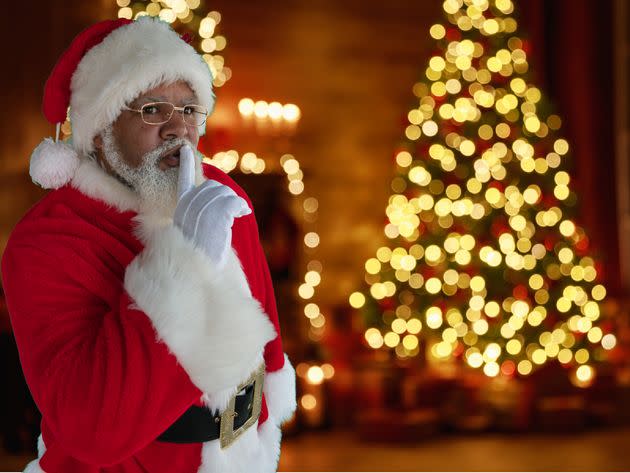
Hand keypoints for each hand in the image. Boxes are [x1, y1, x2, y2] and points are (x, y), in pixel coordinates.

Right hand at [173, 145, 250, 267]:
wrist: (199, 270)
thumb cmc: (198, 255)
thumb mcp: (191, 230)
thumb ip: (197, 212)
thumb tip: (211, 199)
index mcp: (182, 206)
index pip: (183, 180)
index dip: (185, 163)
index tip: (185, 148)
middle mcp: (189, 205)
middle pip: (213, 187)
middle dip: (225, 198)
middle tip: (231, 213)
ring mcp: (202, 209)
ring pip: (225, 194)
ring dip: (234, 204)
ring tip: (235, 217)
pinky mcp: (218, 214)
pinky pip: (234, 202)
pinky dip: (241, 207)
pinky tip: (242, 215)